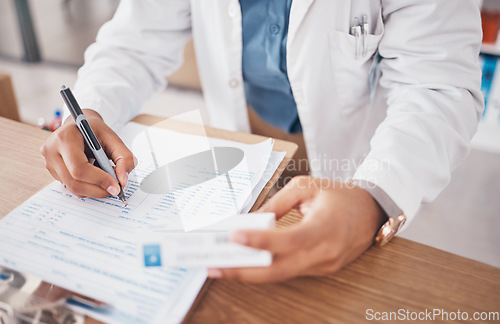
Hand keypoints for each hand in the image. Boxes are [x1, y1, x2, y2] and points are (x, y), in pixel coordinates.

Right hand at [40, 109, 135, 197]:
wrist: (81, 126)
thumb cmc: (96, 131)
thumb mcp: (114, 139)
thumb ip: (124, 158)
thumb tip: (122, 181)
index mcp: (65, 137)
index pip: (79, 167)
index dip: (99, 180)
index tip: (116, 186)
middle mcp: (52, 150)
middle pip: (74, 182)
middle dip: (98, 189)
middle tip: (115, 189)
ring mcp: (49, 162)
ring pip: (73, 188)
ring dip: (94, 189)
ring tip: (106, 179)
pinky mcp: (52, 171)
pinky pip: (71, 187)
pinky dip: (87, 187)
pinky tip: (95, 176)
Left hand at [207, 176, 386, 282]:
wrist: (371, 211)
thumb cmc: (339, 195)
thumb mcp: (308, 187)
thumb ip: (278, 203)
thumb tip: (251, 220)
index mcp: (324, 228)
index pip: (289, 241)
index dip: (260, 242)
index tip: (234, 237)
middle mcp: (324, 253)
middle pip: (279, 271)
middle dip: (244, 271)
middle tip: (216, 266)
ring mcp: (324, 266)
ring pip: (282, 275)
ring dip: (251, 273)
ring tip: (224, 267)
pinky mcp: (321, 270)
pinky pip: (290, 272)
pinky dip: (267, 269)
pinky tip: (247, 264)